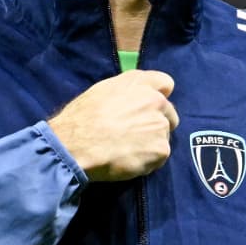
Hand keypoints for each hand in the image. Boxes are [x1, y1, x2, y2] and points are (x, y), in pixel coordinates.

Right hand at [46, 71, 178, 181]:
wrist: (76, 146)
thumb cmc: (82, 119)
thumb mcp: (102, 91)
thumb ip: (126, 92)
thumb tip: (132, 100)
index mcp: (139, 83)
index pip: (166, 84)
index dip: (159, 96)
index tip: (149, 108)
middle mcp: (156, 100)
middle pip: (169, 114)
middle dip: (156, 123)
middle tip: (134, 135)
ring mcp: (160, 125)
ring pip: (163, 137)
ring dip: (151, 144)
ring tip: (128, 150)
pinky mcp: (161, 149)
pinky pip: (159, 157)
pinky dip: (147, 162)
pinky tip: (129, 161)